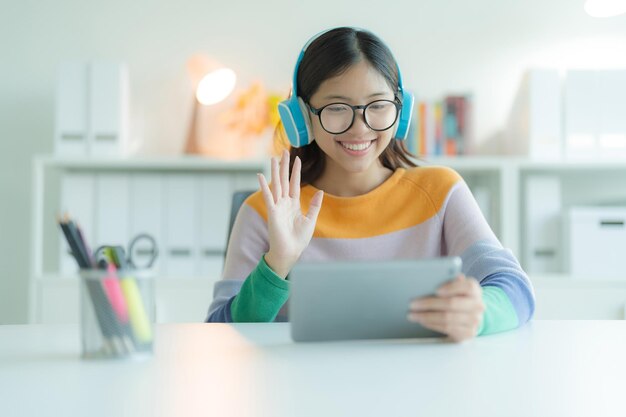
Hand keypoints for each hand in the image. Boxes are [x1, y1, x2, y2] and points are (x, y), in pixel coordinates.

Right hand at [258, 149, 323, 277]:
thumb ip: (314, 205)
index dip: (296, 171)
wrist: (291, 252)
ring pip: (276, 185)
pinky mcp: (272, 212)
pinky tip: (260, 175)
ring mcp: (278, 206)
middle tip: (283, 151)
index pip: (295, 184)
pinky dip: (264, 186)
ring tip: (273, 158)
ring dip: (275, 171)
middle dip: (284, 166)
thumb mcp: (310, 219)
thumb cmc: (299, 239)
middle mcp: (284, 202)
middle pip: (284, 180)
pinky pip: (268, 196)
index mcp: (293, 204)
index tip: (297, 159)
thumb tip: (320, 191)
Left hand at [407, 274, 484, 341]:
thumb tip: (438, 275)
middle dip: (429, 303)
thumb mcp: (456, 288)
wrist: (471, 316)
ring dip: (426, 316)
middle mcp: (478, 305)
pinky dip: (432, 324)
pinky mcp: (468, 334)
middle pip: (452, 303)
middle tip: (412, 304)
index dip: (451, 287)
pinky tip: (422, 321)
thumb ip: (449, 281)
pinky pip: (447, 329)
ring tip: (413, 314)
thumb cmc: (458, 298)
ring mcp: (474, 321)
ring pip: (447, 318)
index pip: (467, 286)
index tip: (436, 290)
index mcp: (475, 290)